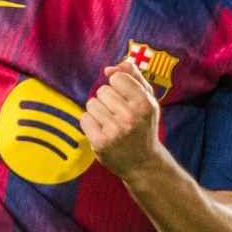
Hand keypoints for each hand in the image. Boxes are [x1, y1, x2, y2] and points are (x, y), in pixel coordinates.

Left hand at [80, 59, 161, 177]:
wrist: (143, 163)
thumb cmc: (144, 125)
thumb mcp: (147, 99)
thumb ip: (133, 75)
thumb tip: (109, 69)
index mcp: (144, 103)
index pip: (117, 78)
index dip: (119, 87)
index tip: (126, 100)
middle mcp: (131, 116)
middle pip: (102, 90)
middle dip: (108, 100)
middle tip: (120, 116)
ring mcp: (115, 130)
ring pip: (91, 103)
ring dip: (98, 112)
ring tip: (111, 124)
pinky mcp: (100, 143)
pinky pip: (84, 118)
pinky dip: (90, 124)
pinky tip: (103, 132)